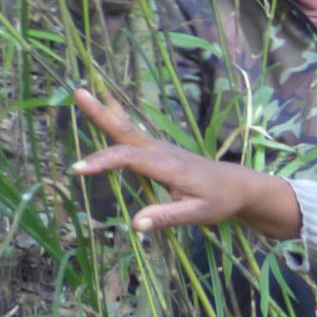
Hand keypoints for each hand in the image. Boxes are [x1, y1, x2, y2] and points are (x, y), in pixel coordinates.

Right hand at [68, 88, 303, 238]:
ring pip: (128, 128)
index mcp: (167, 165)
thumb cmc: (219, 200)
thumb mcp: (198, 214)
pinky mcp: (159, 150)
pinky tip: (107, 105)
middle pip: (126, 131)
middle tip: (78, 92)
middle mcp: (161, 151)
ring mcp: (159, 148)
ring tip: (82, 92)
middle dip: (101, 113)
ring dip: (105, 111)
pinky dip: (117, 118)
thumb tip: (135, 224)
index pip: (129, 158)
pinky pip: (133, 132)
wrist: (238, 185)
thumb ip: (167, 217)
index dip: (103, 162)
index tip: (77, 169)